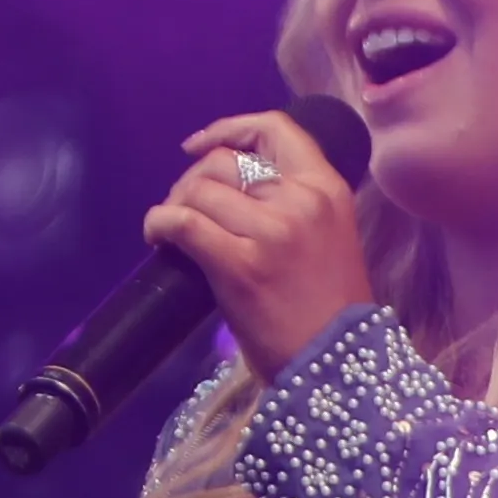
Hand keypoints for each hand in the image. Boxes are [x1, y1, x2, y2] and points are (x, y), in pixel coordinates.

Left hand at [147, 111, 378, 384]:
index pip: (276, 129)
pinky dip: (159, 225)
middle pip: (225, 162)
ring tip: (174, 231)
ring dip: (175, 205)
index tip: (202, 146)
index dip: (231, 129)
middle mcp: (301, 202)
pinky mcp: (240, 263)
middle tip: (187, 209)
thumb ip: (293, 203)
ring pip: (199, 190)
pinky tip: (159, 239)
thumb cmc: (330, 311)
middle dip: (193, 179)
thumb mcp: (328, 239)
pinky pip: (181, 222)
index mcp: (328, 191)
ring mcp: (271, 232)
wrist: (338, 369)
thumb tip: (231, 183)